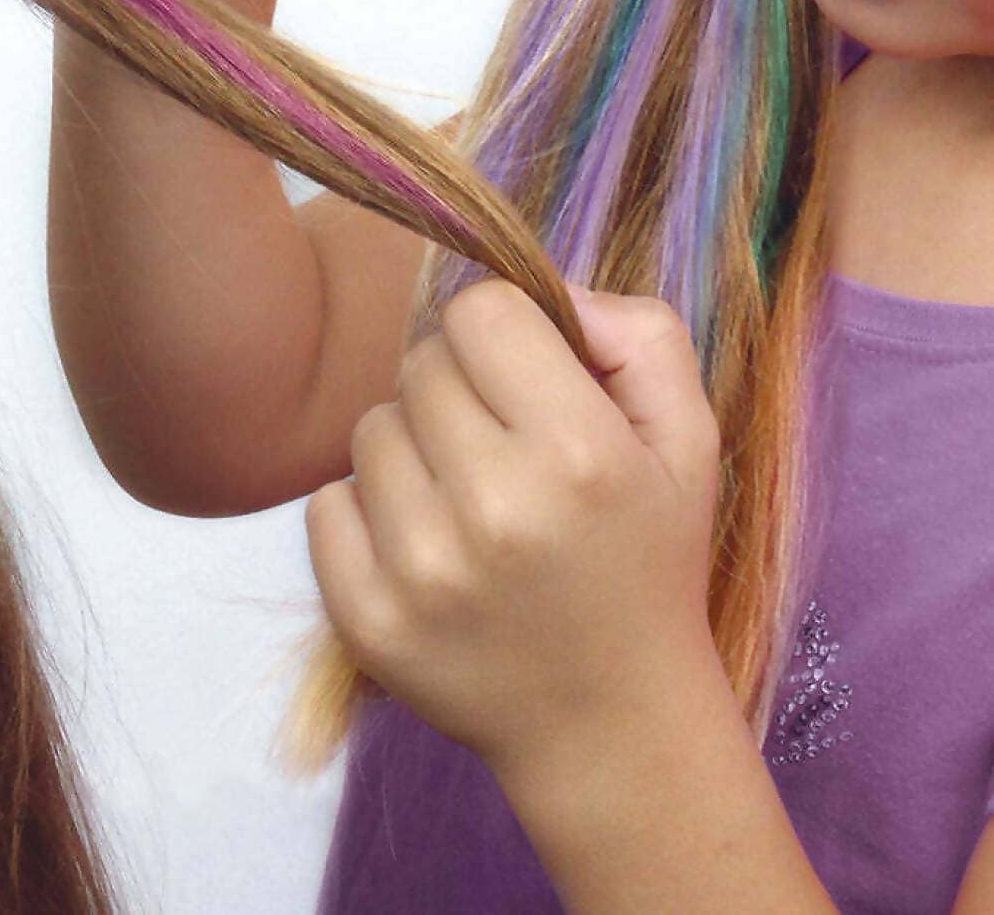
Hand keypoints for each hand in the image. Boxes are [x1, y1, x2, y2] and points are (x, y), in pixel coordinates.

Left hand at [304, 276, 723, 778]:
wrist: (613, 725)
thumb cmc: (647, 562)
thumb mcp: (688, 439)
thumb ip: (638, 333)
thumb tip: (550, 290)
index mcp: (578, 454)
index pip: (478, 310)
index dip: (506, 332)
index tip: (527, 380)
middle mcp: (493, 509)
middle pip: (420, 363)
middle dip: (459, 387)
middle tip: (501, 446)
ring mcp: (420, 571)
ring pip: (370, 427)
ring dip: (412, 447)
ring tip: (466, 500)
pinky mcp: (365, 618)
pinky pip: (326, 501)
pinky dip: (366, 511)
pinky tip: (424, 544)